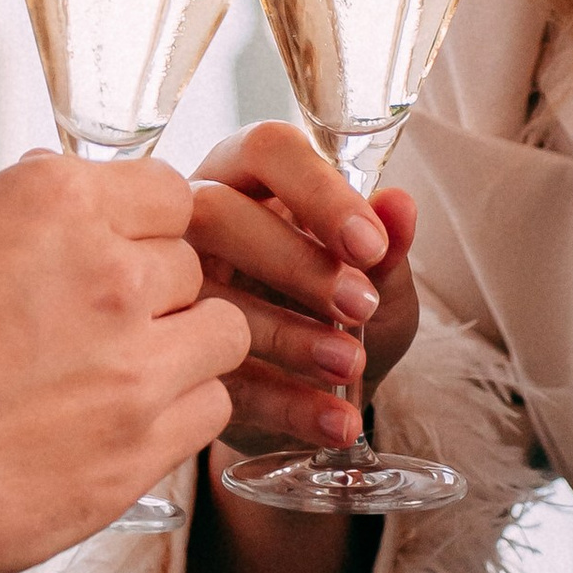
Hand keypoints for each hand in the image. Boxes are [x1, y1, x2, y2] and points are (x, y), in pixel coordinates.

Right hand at [0, 153, 248, 572]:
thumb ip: (23, 212)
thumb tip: (64, 187)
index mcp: (53, 205)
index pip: (167, 190)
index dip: (144, 226)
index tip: (122, 252)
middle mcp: (107, 272)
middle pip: (191, 261)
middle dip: (156, 289)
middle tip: (102, 326)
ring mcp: (133, 361)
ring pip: (221, 330)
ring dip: (183, 347)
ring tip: (123, 373)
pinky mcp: (141, 443)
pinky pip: (210, 408)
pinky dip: (178, 412)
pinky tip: (124, 421)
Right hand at [185, 121, 420, 455]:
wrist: (319, 392)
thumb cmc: (345, 309)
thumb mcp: (378, 279)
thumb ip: (388, 244)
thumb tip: (400, 206)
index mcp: (251, 176)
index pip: (270, 151)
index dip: (318, 192)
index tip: (369, 244)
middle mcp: (198, 217)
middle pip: (219, 213)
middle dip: (295, 262)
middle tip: (360, 307)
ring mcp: (173, 287)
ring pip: (204, 296)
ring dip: (287, 335)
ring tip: (350, 368)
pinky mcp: (172, 358)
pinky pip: (212, 373)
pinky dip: (283, 403)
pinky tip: (334, 421)